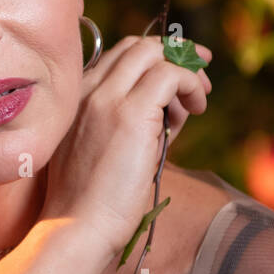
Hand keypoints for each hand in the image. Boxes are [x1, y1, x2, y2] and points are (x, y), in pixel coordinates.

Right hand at [39, 35, 212, 258]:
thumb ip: (130, 121)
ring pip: (154, 53)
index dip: (153, 62)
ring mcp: (106, 98)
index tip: (176, 80)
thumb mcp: (102, 149)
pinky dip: (191, 83)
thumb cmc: (90, 200)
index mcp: (75, 97)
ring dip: (186, 70)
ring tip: (199, 99)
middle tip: (199, 77)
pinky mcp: (131, 113)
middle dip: (174, 55)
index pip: (118, 57)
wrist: (77, 226)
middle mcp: (87, 89)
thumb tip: (172, 108)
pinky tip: (196, 109)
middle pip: (137, 47)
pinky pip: (171, 75)